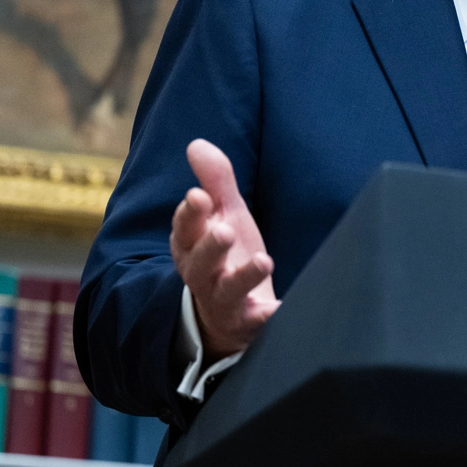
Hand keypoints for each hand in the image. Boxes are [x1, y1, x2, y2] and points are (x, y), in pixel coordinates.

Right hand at [170, 139, 278, 358]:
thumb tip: (196, 144)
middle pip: (200, 262)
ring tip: (263, 261)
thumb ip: (215, 181)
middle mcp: (202, 274)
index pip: (185, 228)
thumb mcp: (224, 214)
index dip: (190, 213)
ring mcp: (224, 301)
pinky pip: (256, 323)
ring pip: (227, 291)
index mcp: (192, 245)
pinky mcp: (247, 322)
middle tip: (225, 230)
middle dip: (211, 246)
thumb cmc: (226, 254)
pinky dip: (268, 318)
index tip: (199, 195)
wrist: (229, 315)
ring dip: (243, 277)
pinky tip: (282, 309)